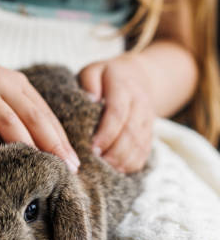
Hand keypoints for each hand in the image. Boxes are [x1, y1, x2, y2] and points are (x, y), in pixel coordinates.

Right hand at [0, 33, 79, 171]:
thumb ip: (16, 113)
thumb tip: (39, 147)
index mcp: (17, 83)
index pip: (45, 114)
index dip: (61, 138)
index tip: (75, 162)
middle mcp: (1, 84)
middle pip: (32, 116)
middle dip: (52, 144)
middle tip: (67, 169)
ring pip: (6, 119)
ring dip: (25, 144)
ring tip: (40, 167)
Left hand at [79, 54, 154, 172]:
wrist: (136, 76)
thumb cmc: (106, 77)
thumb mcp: (94, 70)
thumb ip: (89, 81)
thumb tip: (91, 99)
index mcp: (124, 87)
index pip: (118, 112)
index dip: (106, 133)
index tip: (93, 147)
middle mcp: (140, 103)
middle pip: (131, 132)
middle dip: (114, 150)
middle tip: (96, 160)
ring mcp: (148, 119)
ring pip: (141, 144)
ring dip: (123, 159)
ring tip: (106, 168)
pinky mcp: (150, 131)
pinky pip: (146, 151)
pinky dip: (133, 163)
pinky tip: (118, 169)